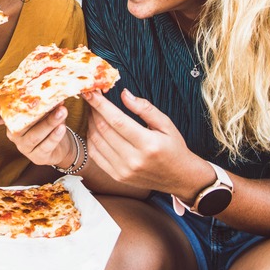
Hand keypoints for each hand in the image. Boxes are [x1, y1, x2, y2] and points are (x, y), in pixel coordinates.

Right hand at [0, 101, 74, 167]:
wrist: (60, 146)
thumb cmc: (47, 123)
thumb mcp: (44, 111)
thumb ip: (45, 103)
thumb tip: (55, 92)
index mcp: (11, 120)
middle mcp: (14, 134)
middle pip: (20, 124)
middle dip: (35, 112)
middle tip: (50, 101)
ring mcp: (24, 147)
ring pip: (34, 135)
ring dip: (49, 123)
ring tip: (62, 112)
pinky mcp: (37, 157)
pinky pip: (45, 146)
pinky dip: (54, 136)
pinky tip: (62, 127)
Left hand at [84, 89, 202, 192]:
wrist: (179, 177)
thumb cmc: (173, 148)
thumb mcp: (166, 124)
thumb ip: (145, 108)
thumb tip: (124, 94)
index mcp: (148, 144)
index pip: (117, 120)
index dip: (100, 104)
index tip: (90, 92)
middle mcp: (134, 159)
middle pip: (103, 129)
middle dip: (93, 110)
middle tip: (91, 98)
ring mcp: (123, 170)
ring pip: (96, 141)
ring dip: (90, 123)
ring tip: (93, 111)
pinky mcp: (117, 176)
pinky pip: (95, 155)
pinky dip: (91, 139)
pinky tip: (94, 128)